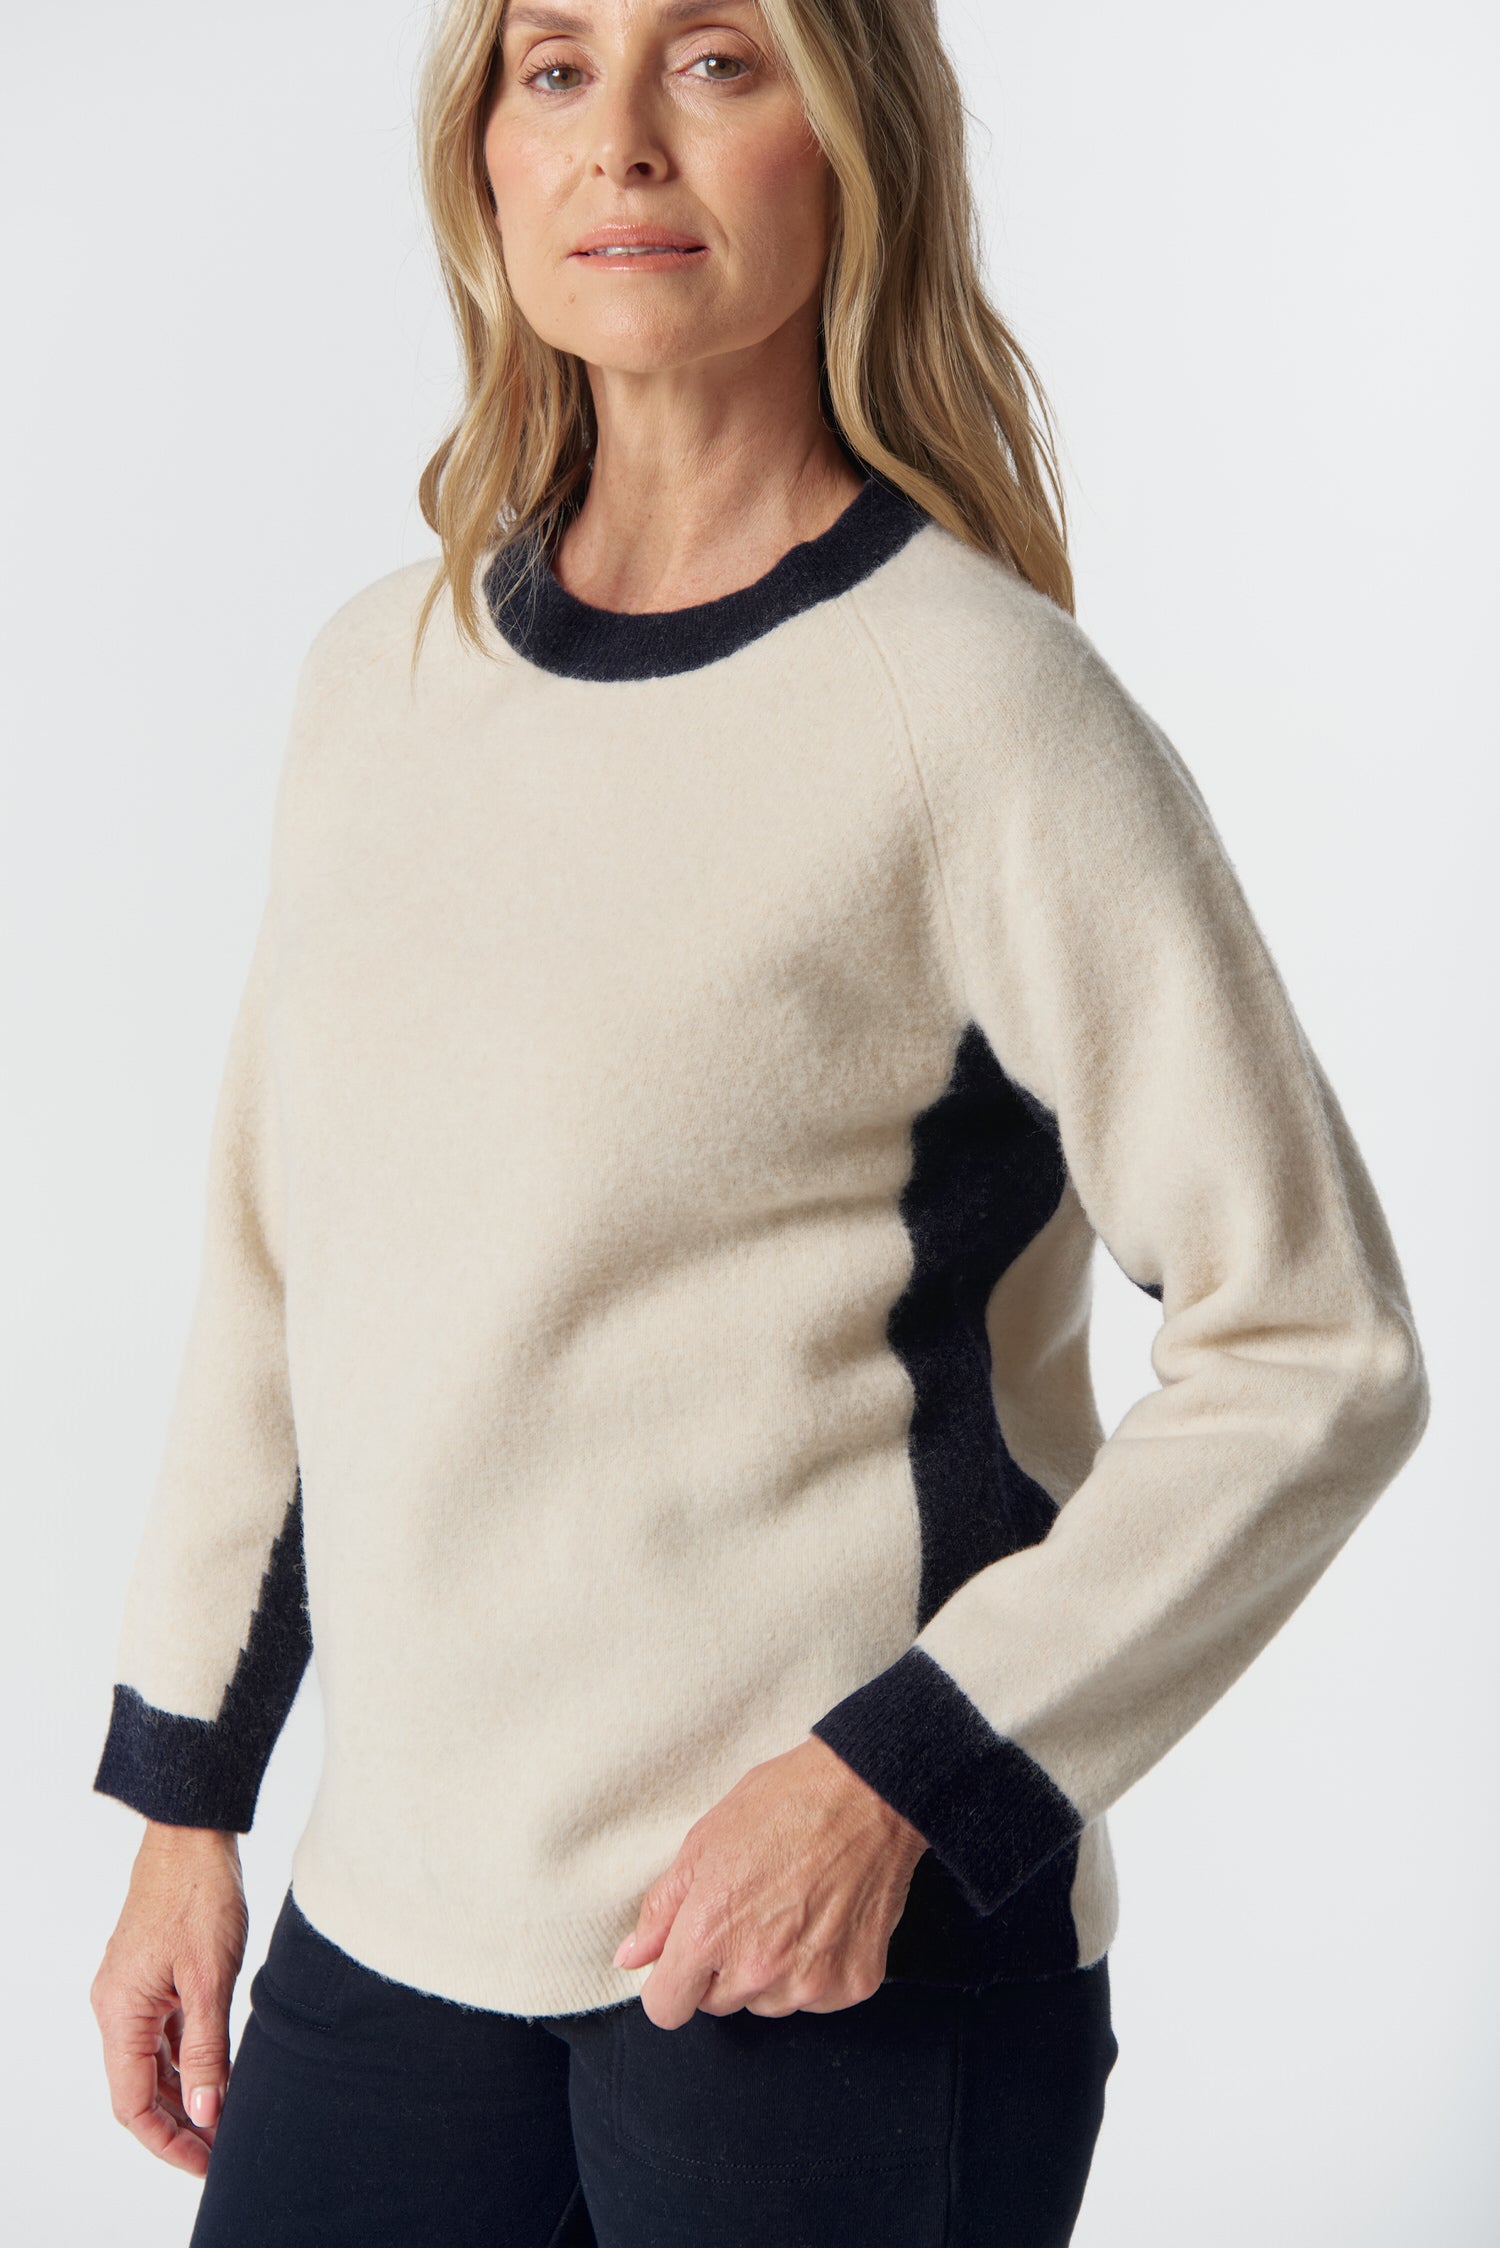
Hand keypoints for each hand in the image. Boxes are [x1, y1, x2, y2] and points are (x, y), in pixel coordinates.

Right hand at [90, 1823, 247, 2176]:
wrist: (193, 1834)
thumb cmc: (199, 1895)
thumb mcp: (210, 1978)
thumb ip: (207, 2050)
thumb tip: (205, 2114)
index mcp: (120, 2013)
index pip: (131, 2103)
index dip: (166, 2141)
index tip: (205, 2163)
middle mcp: (116, 2007)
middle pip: (140, 2088)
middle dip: (180, 2124)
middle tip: (223, 2150)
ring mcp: (132, 1991)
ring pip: (153, 2061)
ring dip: (185, 2093)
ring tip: (226, 2119)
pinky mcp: (152, 1975)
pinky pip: (164, 2032)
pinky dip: (188, 2058)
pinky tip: (220, 2071)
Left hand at [612, 1735, 928, 2028]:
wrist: (867, 1793)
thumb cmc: (784, 1804)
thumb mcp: (704, 1842)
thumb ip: (662, 1908)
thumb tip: (633, 1955)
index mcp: (709, 1934)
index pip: (667, 2008)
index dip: (671, 1982)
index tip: (686, 1960)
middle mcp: (757, 1970)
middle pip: (719, 2004)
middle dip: (724, 1967)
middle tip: (751, 1910)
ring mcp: (809, 1982)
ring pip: (770, 2003)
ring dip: (773, 1972)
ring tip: (792, 1909)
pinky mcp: (852, 1984)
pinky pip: (819, 1998)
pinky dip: (818, 1969)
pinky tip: (825, 1920)